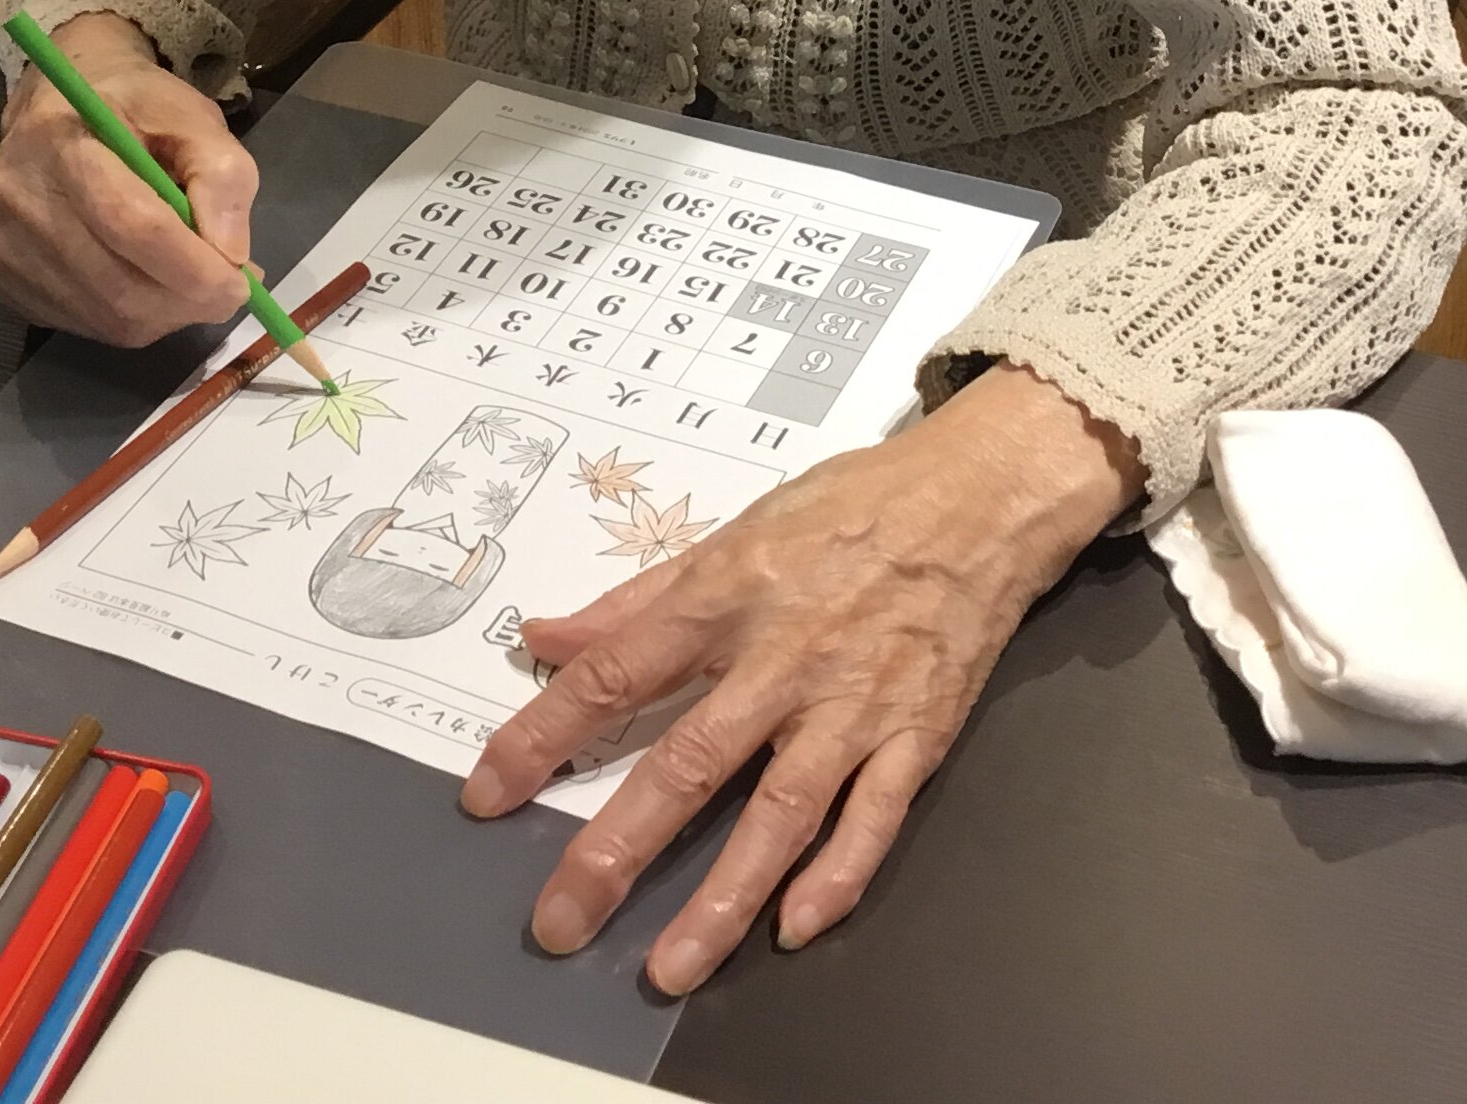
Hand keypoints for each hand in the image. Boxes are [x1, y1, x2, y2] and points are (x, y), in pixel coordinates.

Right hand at [0, 12, 259, 344]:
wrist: (56, 106)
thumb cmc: (131, 105)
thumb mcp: (190, 114)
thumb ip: (222, 173)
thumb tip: (230, 254)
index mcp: (62, 141)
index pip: (130, 224)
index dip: (194, 267)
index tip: (242, 282)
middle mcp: (18, 198)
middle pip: (118, 286)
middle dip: (188, 301)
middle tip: (227, 291)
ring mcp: (2, 245)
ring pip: (105, 317)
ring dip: (165, 314)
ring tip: (192, 284)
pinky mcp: (1, 277)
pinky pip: (83, 324)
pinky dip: (132, 318)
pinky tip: (148, 284)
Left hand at [461, 363, 1140, 992]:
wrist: (980, 498)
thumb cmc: (851, 506)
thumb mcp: (735, 531)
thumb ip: (638, 598)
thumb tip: (545, 637)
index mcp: (728, 596)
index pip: (617, 675)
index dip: (544, 735)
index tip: (487, 793)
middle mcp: (785, 658)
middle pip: (690, 763)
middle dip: (618, 847)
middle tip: (562, 918)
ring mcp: (855, 704)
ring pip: (780, 813)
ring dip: (723, 898)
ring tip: (668, 968)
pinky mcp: (918, 734)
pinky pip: (874, 818)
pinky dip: (838, 876)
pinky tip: (794, 928)